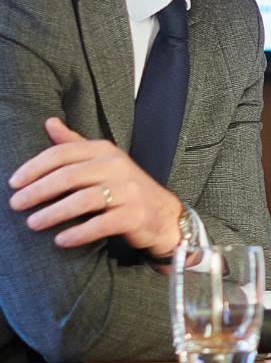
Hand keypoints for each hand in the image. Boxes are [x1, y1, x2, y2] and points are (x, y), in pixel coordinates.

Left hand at [8, 117, 184, 253]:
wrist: (165, 215)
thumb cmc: (125, 188)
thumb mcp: (103, 161)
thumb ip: (75, 144)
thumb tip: (49, 122)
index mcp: (106, 151)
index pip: (63, 153)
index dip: (34, 167)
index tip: (13, 183)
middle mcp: (118, 167)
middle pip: (70, 176)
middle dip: (38, 191)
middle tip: (16, 204)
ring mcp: (129, 192)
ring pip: (83, 200)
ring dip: (53, 213)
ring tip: (32, 224)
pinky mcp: (135, 215)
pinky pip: (101, 224)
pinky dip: (78, 233)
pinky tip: (61, 240)